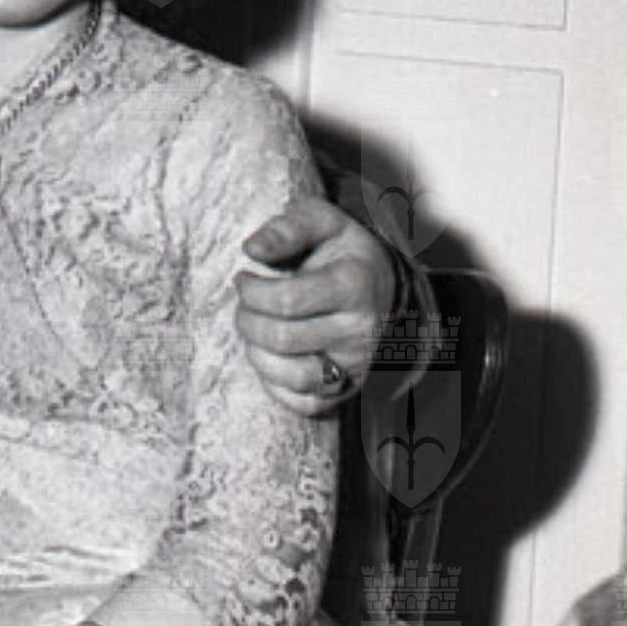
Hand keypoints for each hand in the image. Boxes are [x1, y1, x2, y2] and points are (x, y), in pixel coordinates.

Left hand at [236, 198, 395, 415]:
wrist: (382, 286)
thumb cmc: (341, 251)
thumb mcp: (321, 221)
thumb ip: (286, 227)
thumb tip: (251, 249)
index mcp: (354, 285)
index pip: (285, 301)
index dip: (250, 291)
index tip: (243, 278)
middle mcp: (362, 330)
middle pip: (282, 339)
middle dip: (247, 321)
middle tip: (245, 306)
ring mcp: (358, 365)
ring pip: (294, 377)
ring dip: (258, 354)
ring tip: (256, 332)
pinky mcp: (350, 390)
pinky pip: (305, 404)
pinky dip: (278, 385)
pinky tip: (274, 357)